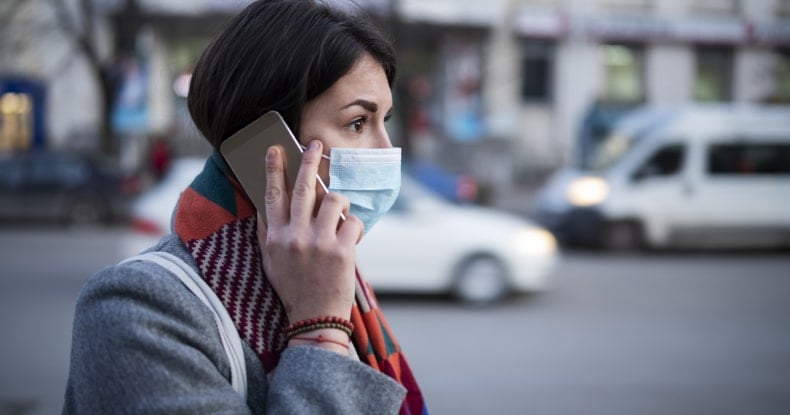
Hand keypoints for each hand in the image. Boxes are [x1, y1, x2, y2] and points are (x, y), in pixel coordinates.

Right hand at [256, 140, 362, 324]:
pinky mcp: (342, 252)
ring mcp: (319, 243)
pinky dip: (355, 225)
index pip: (272, 196)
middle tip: (314, 143)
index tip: (275, 150)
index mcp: (275, 238)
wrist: (314, 319)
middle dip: (308, 161)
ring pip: (333, 200)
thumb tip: (265, 204)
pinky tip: (352, 237)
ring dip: (340, 201)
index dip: (273, 170)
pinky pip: (353, 221)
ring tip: (341, 212)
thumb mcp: (271, 261)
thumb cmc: (293, 288)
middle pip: (303, 189)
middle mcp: (294, 237)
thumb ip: (268, 233)